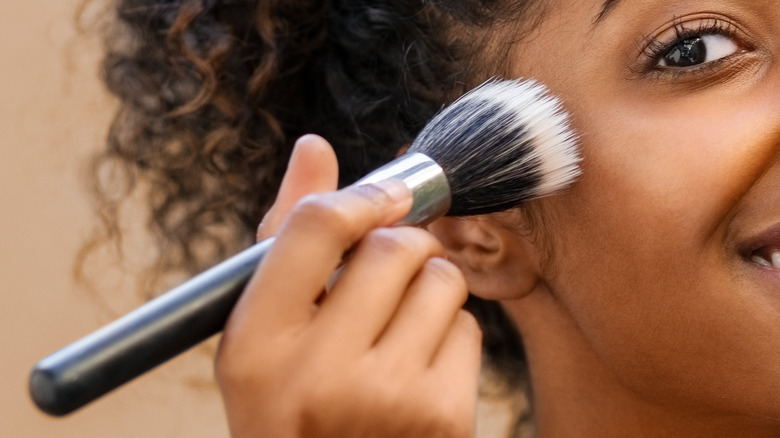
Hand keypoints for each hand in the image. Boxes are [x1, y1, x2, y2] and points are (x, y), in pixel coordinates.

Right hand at [215, 135, 482, 437]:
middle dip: (396, 247)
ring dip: (426, 288)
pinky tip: (417, 367)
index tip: (386, 196)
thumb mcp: (263, 330)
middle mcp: (317, 372)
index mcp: (256, 343)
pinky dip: (449, 333)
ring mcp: (384, 398)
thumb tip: (314, 145)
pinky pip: (469, 327)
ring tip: (395, 326)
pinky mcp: (441, 418)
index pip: (316, 226)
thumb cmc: (291, 395)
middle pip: (392, 246)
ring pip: (441, 280)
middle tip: (384, 274)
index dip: (360, 197)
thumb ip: (285, 237)